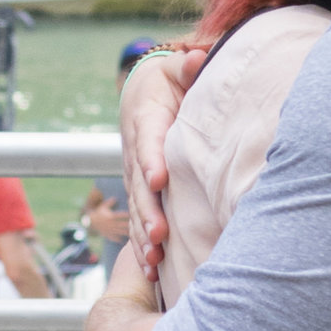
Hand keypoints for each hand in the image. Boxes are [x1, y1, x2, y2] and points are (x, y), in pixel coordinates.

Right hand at [81, 185, 131, 245]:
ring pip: (121, 232)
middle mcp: (111, 224)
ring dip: (128, 233)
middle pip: (123, 225)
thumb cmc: (98, 213)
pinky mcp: (109, 235)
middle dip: (131, 225)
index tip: (136, 214)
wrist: (90, 223)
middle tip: (140, 225)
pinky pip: (116, 238)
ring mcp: (110, 230)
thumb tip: (116, 197)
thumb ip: (110, 202)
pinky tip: (128, 241)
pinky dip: (121, 239)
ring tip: (137, 234)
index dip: (128, 215)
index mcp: (110, 216)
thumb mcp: (103, 206)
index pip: (121, 215)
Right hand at [121, 43, 209, 279]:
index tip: (159, 179)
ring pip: (136, 209)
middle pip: (139, 186)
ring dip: (143, 237)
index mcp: (146, 121)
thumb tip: (196, 59)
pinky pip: (137, 221)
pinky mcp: (139, 193)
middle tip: (159, 235)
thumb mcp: (176, 70)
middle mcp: (136, 152)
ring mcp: (134, 176)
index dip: (152, 160)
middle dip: (148, 212)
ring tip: (153, 261)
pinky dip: (141, 246)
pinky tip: (150, 271)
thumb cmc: (169, 83)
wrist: (144, 94)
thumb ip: (186, 67)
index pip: (148, 142)